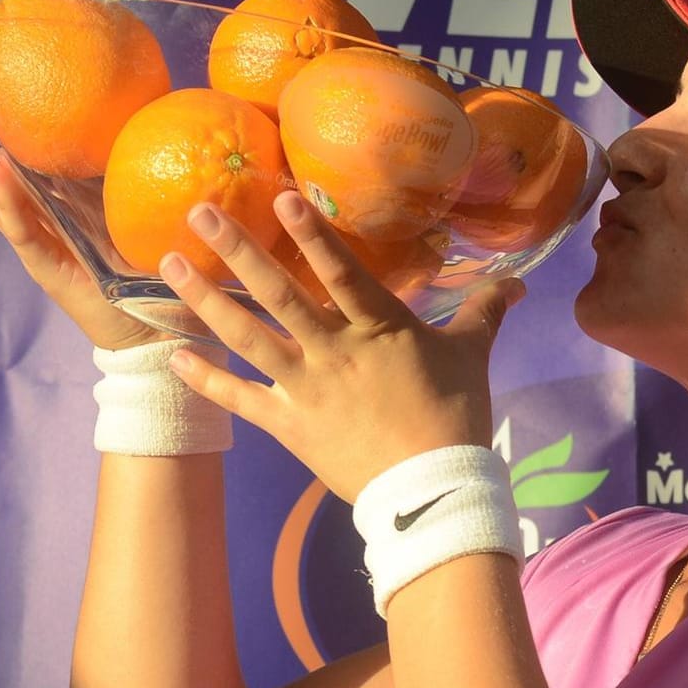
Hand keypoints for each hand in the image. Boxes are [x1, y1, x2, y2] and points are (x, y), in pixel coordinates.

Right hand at [0, 57, 165, 350]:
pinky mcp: (49, 268)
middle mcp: (46, 218)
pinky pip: (23, 230)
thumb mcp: (154, 207)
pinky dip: (5, 201)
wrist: (166, 331)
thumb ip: (152, 170)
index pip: (28, 149)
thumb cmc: (165, 269)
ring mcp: (42, 243)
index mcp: (67, 202)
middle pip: (0, 161)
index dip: (8, 111)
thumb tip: (174, 111)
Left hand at [161, 190, 524, 500]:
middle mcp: (334, 349)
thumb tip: (518, 281)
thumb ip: (483, 312)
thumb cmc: (454, 415)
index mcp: (380, 327)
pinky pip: (240, 398)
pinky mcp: (289, 424)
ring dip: (206, 300)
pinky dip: (206, 379)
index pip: (342, 270)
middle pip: (279, 293)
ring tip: (169, 266)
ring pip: (248, 336)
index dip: (312, 234)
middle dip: (237, 251)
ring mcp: (306, 387)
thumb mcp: (471, 356)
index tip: (280, 198)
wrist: (432, 488)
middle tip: (199, 212)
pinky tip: (174, 355)